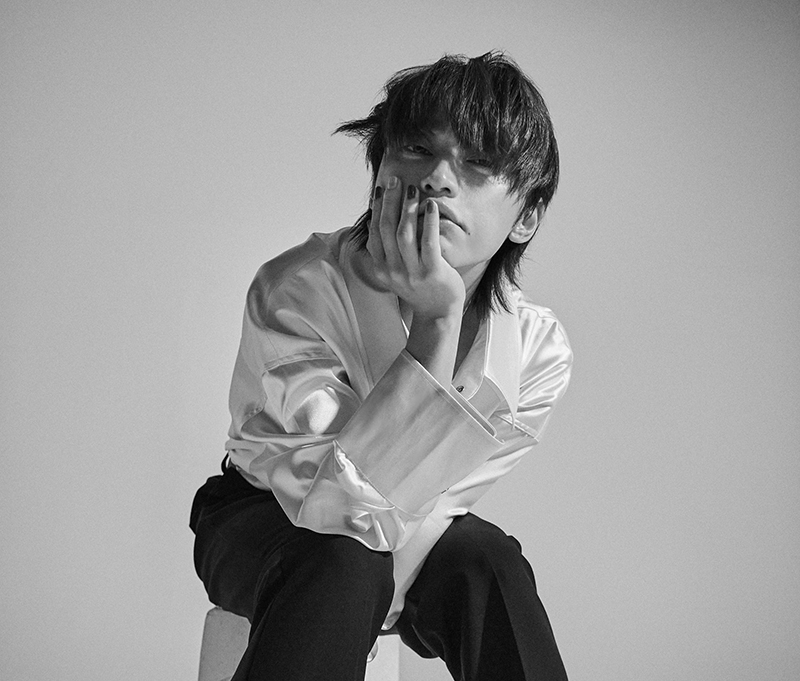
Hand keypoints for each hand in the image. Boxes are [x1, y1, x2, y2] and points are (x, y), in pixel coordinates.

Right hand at [367, 177, 465, 319]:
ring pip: (405, 234)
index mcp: (381, 268)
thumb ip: (386, 250)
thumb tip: (375, 221)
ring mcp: (412, 273)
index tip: (381, 188)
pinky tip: (431, 205)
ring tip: (411, 189)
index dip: (377, 208)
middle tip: (393, 180)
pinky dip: (429, 221)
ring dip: (407, 208)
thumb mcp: (396, 270)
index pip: (375, 232)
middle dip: (389, 201)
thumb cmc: (419, 288)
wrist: (438, 314)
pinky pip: (429, 242)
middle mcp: (393, 271)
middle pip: (387, 229)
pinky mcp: (432, 273)